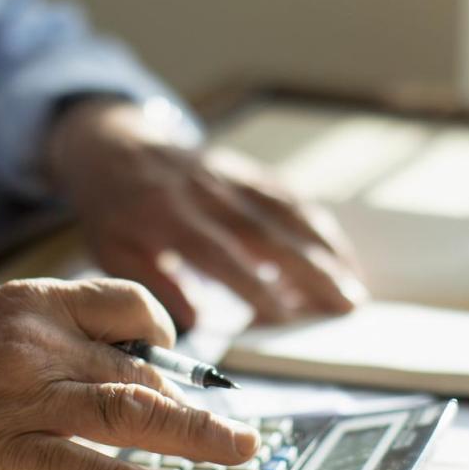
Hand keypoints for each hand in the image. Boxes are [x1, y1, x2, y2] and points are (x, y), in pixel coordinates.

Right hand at [0, 277, 258, 469]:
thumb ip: (47, 337)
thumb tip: (111, 364)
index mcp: (33, 302)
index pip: (128, 304)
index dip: (165, 332)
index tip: (178, 358)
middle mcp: (39, 344)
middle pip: (143, 370)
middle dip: (195, 403)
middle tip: (238, 429)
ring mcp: (24, 398)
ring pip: (131, 412)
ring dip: (197, 435)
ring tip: (239, 452)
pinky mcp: (3, 452)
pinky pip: (83, 467)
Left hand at [46, 99, 366, 330]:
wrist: (114, 145)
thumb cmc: (114, 209)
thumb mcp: (114, 249)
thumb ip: (155, 284)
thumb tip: (195, 324)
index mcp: (167, 215)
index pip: (218, 253)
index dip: (252, 284)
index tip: (284, 317)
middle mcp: (206, 192)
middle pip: (266, 232)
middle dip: (310, 269)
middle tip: (346, 305)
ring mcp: (230, 177)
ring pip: (286, 212)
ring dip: (325, 248)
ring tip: (354, 285)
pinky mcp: (244, 171)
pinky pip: (287, 196)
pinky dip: (317, 225)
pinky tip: (339, 254)